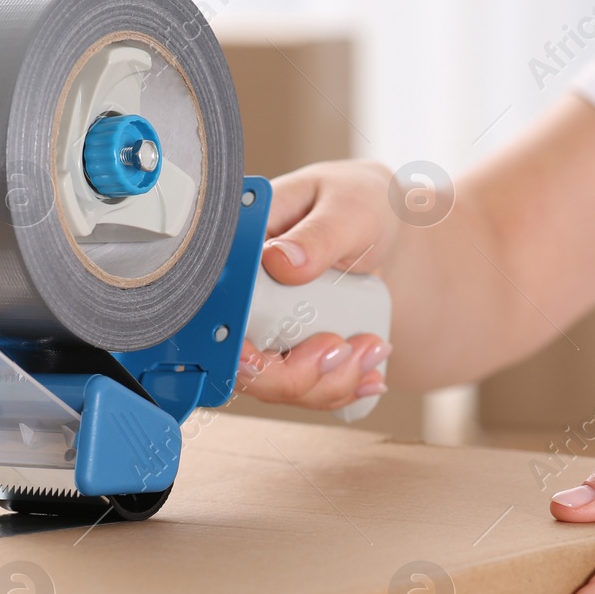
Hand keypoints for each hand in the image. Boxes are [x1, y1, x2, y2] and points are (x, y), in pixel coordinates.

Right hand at [239, 160, 397, 410]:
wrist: (381, 221)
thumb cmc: (357, 203)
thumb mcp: (347, 208)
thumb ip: (318, 234)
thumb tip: (280, 260)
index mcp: (237, 252)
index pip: (213, 311)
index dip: (229, 346)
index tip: (260, 358)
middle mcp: (243, 296)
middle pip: (241, 365)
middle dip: (294, 375)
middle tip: (343, 349)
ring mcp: (266, 327)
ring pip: (276, 384)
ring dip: (327, 383)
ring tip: (373, 348)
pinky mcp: (290, 348)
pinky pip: (304, 388)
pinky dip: (339, 389)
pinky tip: (368, 376)